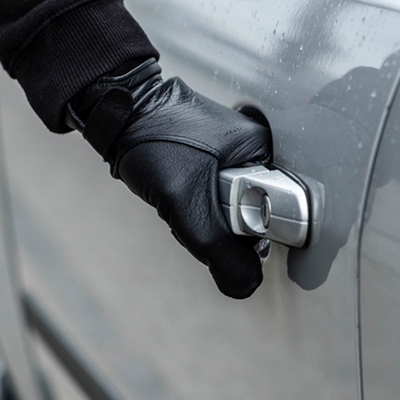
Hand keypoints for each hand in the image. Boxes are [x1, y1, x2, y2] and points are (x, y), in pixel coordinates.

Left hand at [67, 59, 271, 297]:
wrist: (119, 114)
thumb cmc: (152, 138)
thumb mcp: (186, 197)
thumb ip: (217, 247)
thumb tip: (245, 284)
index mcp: (263, 149)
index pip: (279, 211)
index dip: (250, 232)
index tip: (224, 230)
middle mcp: (255, 151)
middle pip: (253, 216)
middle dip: (219, 225)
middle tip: (192, 207)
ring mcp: (234, 156)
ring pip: (229, 212)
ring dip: (203, 217)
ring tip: (179, 196)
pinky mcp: (213, 162)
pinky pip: (212, 201)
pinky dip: (194, 207)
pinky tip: (176, 195)